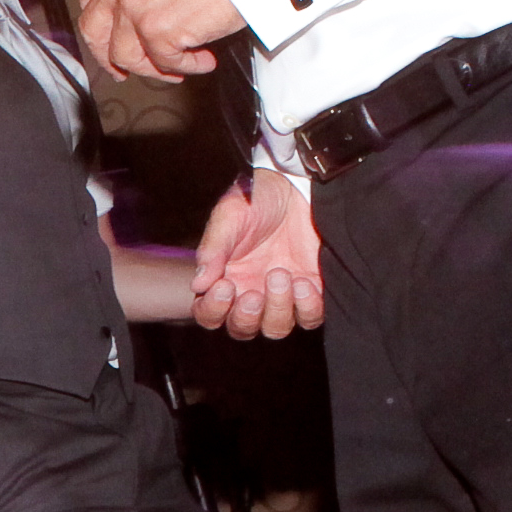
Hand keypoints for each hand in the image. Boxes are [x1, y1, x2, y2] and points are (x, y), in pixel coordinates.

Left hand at [74, 0, 248, 82]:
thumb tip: (140, 10)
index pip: (92, 1)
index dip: (101, 27)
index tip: (109, 40)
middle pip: (95, 32)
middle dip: (109, 57)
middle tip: (124, 69)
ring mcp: (134, 9)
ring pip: (127, 56)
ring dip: (154, 67)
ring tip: (178, 66)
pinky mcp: (156, 32)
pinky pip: (164, 63)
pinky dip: (187, 66)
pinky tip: (202, 61)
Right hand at [191, 170, 325, 340]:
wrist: (298, 183)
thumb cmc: (258, 197)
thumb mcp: (230, 215)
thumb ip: (213, 248)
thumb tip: (198, 284)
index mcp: (225, 279)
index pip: (209, 315)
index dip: (213, 310)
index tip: (224, 286)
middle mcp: (252, 293)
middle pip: (243, 329)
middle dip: (247, 316)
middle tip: (254, 292)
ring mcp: (284, 295)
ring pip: (276, 327)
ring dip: (278, 310)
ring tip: (285, 276)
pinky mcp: (313, 290)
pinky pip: (310, 316)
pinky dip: (308, 307)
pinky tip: (305, 283)